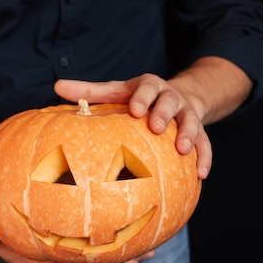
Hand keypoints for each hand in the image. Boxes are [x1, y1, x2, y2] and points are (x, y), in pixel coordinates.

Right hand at [0, 218, 154, 262]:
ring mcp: (62, 252)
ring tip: (148, 252)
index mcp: (31, 260)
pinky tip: (138, 235)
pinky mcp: (70, 242)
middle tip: (134, 262)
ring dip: (120, 258)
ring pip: (94, 260)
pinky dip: (115, 243)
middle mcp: (50, 260)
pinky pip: (93, 246)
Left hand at [54, 74, 212, 178]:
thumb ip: (89, 91)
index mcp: (149, 87)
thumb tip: (56, 86)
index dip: (142, 98)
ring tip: (182, 151)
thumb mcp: (116, 92)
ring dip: (189, 136)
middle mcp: (170, 98)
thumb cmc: (137, 99)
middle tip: (157, 128)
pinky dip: (204, 158)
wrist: (177, 98)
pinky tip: (200, 175)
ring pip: (192, 123)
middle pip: (170, 104)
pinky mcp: (200, 132)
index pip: (146, 89)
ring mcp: (187, 115)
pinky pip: (206, 144)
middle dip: (164, 115)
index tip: (135, 110)